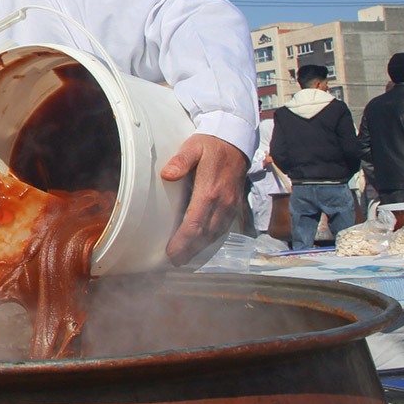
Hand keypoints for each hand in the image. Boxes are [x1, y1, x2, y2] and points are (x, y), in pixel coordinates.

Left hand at [160, 134, 247, 263]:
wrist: (236, 141)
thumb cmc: (210, 145)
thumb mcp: (193, 147)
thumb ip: (180, 161)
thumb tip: (167, 175)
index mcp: (210, 191)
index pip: (195, 223)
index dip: (183, 241)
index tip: (170, 252)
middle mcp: (223, 202)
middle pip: (205, 234)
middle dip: (189, 251)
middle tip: (174, 262)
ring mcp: (231, 206)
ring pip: (215, 234)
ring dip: (200, 249)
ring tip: (184, 259)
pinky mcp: (235, 206)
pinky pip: (223, 228)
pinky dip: (212, 240)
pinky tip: (201, 246)